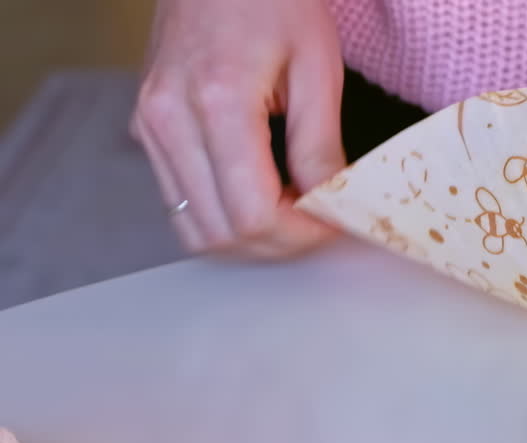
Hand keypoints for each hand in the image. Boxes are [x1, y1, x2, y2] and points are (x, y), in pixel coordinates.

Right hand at [131, 0, 346, 258]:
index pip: (254, 214)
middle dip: (278, 244)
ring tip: (290, 212)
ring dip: (248, 239)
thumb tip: (330, 205)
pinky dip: (221, 217)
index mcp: (218, 101)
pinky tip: (260, 196)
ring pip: (193, 229)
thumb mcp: (318, 65)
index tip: (332, 225)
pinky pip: (178, 202)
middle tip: (318, 224)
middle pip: (221, 233)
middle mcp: (170, 119)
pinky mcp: (146, 128)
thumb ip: (321, 144)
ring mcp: (150, 125)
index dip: (300, 236)